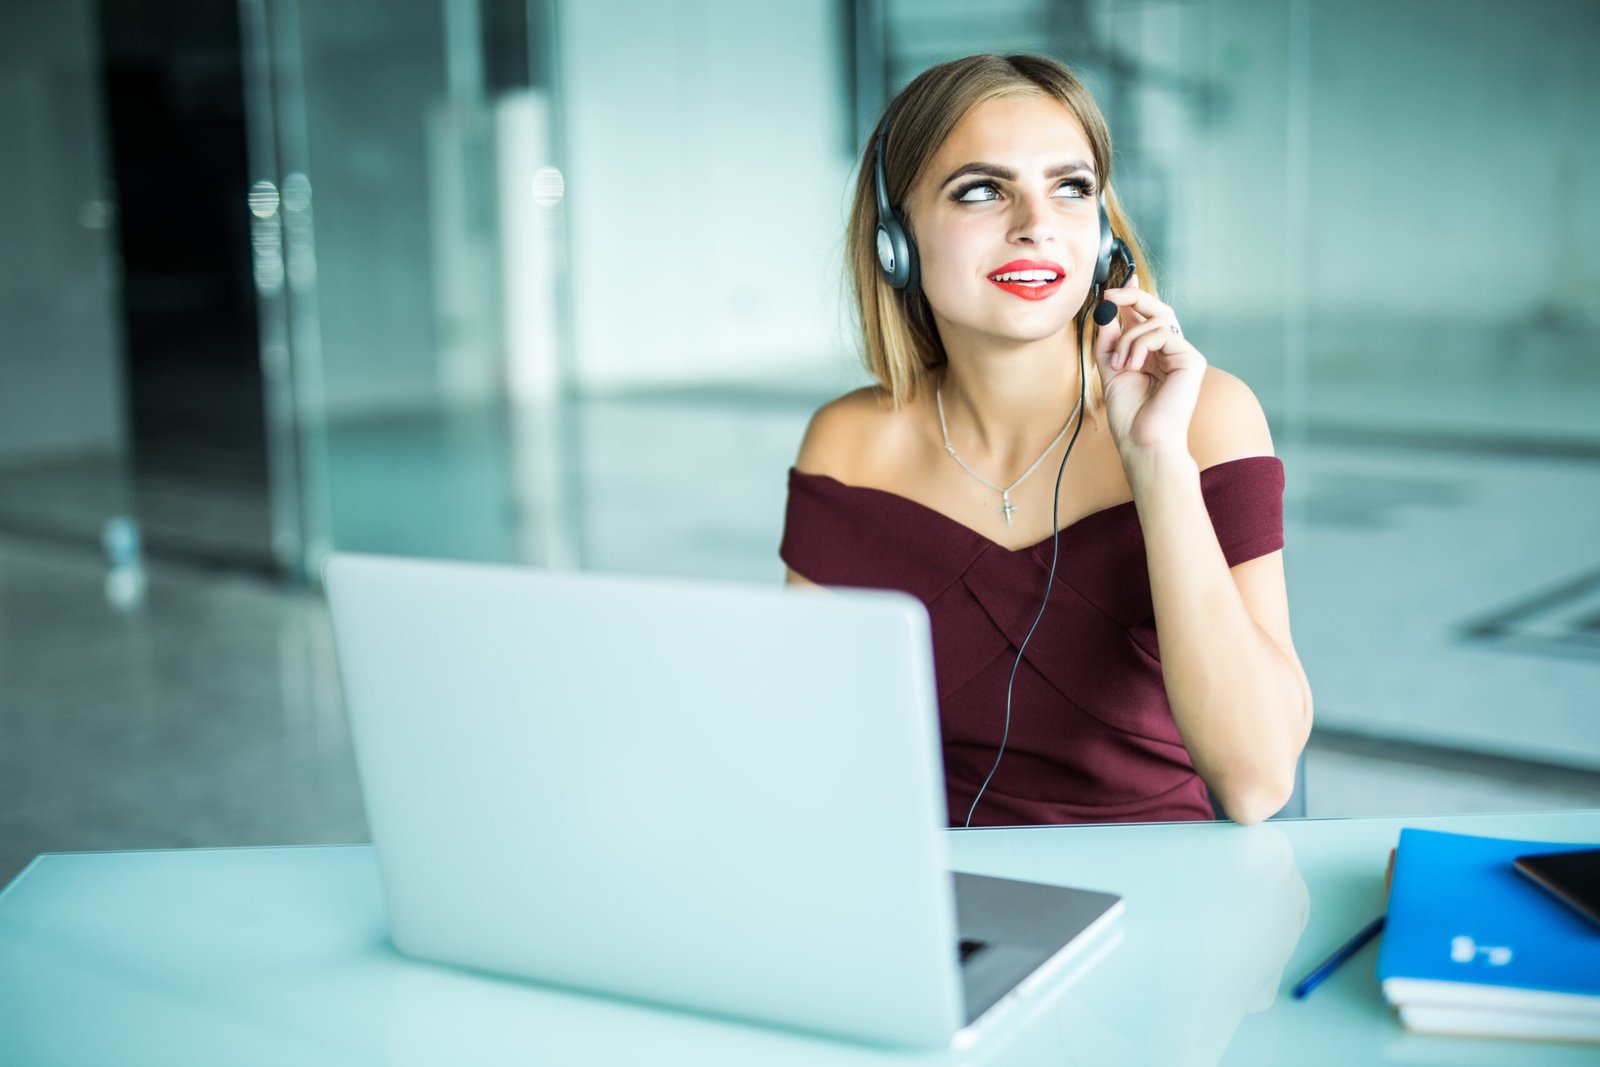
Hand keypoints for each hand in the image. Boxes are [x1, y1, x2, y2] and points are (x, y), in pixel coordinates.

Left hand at [1091, 274, 1205, 463]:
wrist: (1143, 440)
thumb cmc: (1129, 414)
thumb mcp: (1111, 369)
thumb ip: (1109, 340)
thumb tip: (1106, 309)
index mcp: (1154, 355)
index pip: (1146, 318)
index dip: (1134, 298)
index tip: (1116, 287)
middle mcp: (1171, 353)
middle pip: (1157, 310)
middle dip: (1132, 297)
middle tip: (1110, 294)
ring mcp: (1183, 355)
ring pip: (1154, 321)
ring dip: (1127, 339)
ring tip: (1120, 365)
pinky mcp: (1191, 359)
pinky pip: (1160, 333)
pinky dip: (1139, 345)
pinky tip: (1132, 366)